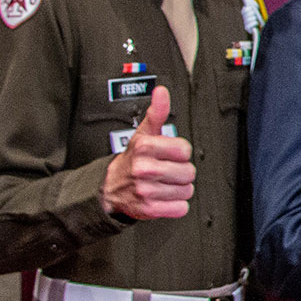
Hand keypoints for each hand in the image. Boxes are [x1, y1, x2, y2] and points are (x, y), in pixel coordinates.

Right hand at [101, 85, 194, 219]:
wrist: (111, 186)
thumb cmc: (133, 158)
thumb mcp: (144, 133)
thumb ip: (157, 112)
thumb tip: (162, 92)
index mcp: (145, 147)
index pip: (185, 150)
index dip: (180, 153)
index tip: (170, 154)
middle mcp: (144, 169)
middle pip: (189, 172)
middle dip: (181, 172)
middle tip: (167, 170)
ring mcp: (146, 190)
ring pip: (187, 191)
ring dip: (179, 189)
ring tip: (165, 183)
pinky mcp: (150, 209)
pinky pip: (181, 208)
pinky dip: (176, 205)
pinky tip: (164, 197)